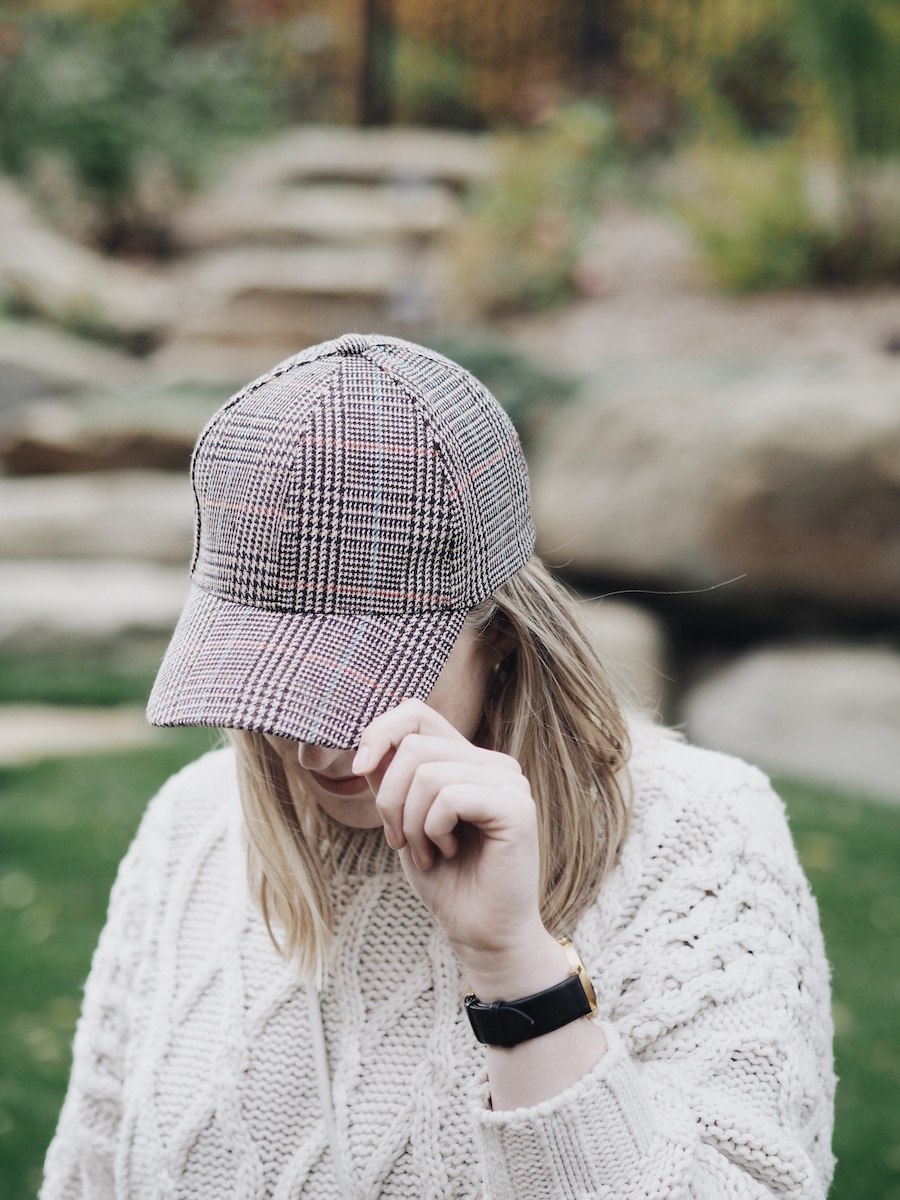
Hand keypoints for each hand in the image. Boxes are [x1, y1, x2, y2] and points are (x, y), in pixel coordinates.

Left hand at [352, 699, 558, 989]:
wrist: (481, 934)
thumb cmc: (445, 880)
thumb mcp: (404, 819)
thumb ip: (392, 777)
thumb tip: (365, 742)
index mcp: (469, 760)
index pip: (416, 712)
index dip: (379, 732)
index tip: (358, 770)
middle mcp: (494, 763)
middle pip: (414, 745)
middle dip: (390, 800)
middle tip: (401, 842)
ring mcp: (510, 782)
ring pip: (427, 773)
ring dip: (411, 823)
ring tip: (428, 852)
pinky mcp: (517, 807)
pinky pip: (449, 797)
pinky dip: (433, 830)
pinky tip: (448, 854)